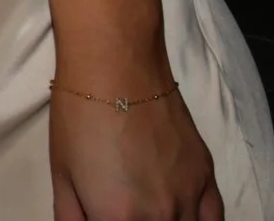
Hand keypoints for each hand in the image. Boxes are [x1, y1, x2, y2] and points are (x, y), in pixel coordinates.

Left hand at [51, 82, 221, 219]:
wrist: (116, 69)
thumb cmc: (79, 116)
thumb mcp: (61, 176)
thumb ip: (72, 219)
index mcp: (118, 218)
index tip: (103, 214)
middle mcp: (160, 216)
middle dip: (131, 220)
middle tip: (120, 209)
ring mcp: (189, 198)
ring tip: (147, 209)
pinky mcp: (206, 177)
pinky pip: (213, 219)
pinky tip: (184, 217)